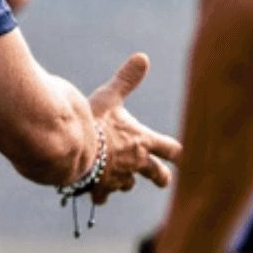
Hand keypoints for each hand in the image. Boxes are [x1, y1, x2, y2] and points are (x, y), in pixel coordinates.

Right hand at [86, 54, 179, 203]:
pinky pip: (103, 195)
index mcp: (143, 141)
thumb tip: (142, 57)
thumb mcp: (110, 97)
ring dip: (124, 182)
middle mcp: (136, 163)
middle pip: (159, 175)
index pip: (172, 150)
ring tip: (116, 178)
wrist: (72, 149)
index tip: (180, 154)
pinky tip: (94, 189)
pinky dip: (100, 192)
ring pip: (128, 185)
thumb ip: (126, 80)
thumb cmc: (93, 122)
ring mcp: (119, 178)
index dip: (176, 152)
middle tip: (163, 179)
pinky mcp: (101, 188)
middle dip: (161, 177)